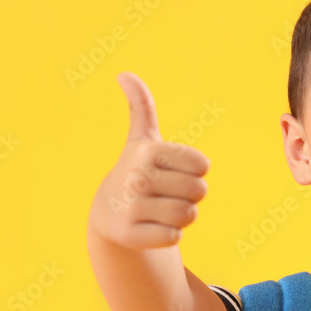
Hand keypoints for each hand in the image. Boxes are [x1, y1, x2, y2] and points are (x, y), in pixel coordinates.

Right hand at [88, 72, 209, 248]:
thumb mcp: (140, 139)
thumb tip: (125, 74)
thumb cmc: (137, 172)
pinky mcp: (132, 235)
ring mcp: (132, 207)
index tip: (170, 173)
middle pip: (199, 191)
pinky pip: (175, 236)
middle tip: (165, 194)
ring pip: (189, 215)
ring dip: (181, 216)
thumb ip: (141, 106)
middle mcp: (137, 177)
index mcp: (148, 151)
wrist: (108, 214)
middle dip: (189, 196)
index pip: (203, 166)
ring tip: (159, 210)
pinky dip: (169, 235)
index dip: (193, 173)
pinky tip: (151, 227)